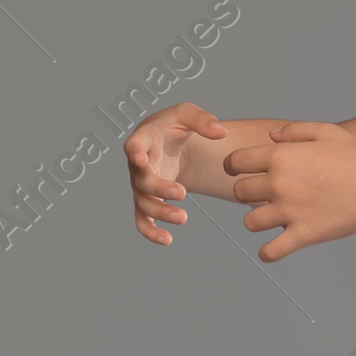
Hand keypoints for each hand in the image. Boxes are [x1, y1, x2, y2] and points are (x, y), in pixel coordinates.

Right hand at [124, 102, 229, 244]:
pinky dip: (151, 232)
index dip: (135, 152)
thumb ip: (202, 120)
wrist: (166, 142)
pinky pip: (143, 220)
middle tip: (181, 192)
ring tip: (183, 218)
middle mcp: (137, 165)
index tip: (140, 160)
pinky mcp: (147, 201)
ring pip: (143, 203)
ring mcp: (140, 185)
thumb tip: (221, 132)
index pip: (134, 145)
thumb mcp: (187, 115)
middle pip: (142, 180)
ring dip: (160, 212)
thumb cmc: (173, 126)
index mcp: (144, 140)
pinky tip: (167, 240)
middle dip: (159, 188)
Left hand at [223, 121, 355, 261]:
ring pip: (251, 222)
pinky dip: (268, 253)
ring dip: (258, 221)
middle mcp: (280, 183)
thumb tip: (270, 137)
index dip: (235, 167)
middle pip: (239, 192)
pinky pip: (271, 252)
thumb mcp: (325, 132)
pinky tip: (273, 248)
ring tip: (272, 220)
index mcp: (281, 156)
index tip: (242, 173)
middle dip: (248, 193)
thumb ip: (293, 131)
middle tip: (264, 196)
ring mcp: (291, 211)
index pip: (235, 162)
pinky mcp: (304, 235)